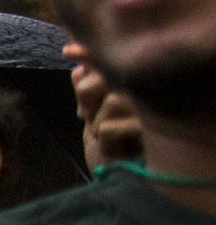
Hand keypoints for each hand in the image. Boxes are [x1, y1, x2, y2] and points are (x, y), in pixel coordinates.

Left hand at [65, 41, 143, 167]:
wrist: (123, 174)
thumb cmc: (110, 139)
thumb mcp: (94, 107)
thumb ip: (86, 78)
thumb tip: (71, 49)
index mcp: (139, 81)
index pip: (112, 60)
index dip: (90, 54)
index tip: (68, 52)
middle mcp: (153, 91)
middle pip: (111, 75)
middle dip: (87, 95)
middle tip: (87, 115)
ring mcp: (156, 110)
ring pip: (114, 100)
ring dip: (97, 120)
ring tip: (103, 134)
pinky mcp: (152, 133)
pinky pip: (111, 126)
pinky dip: (103, 139)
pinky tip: (113, 146)